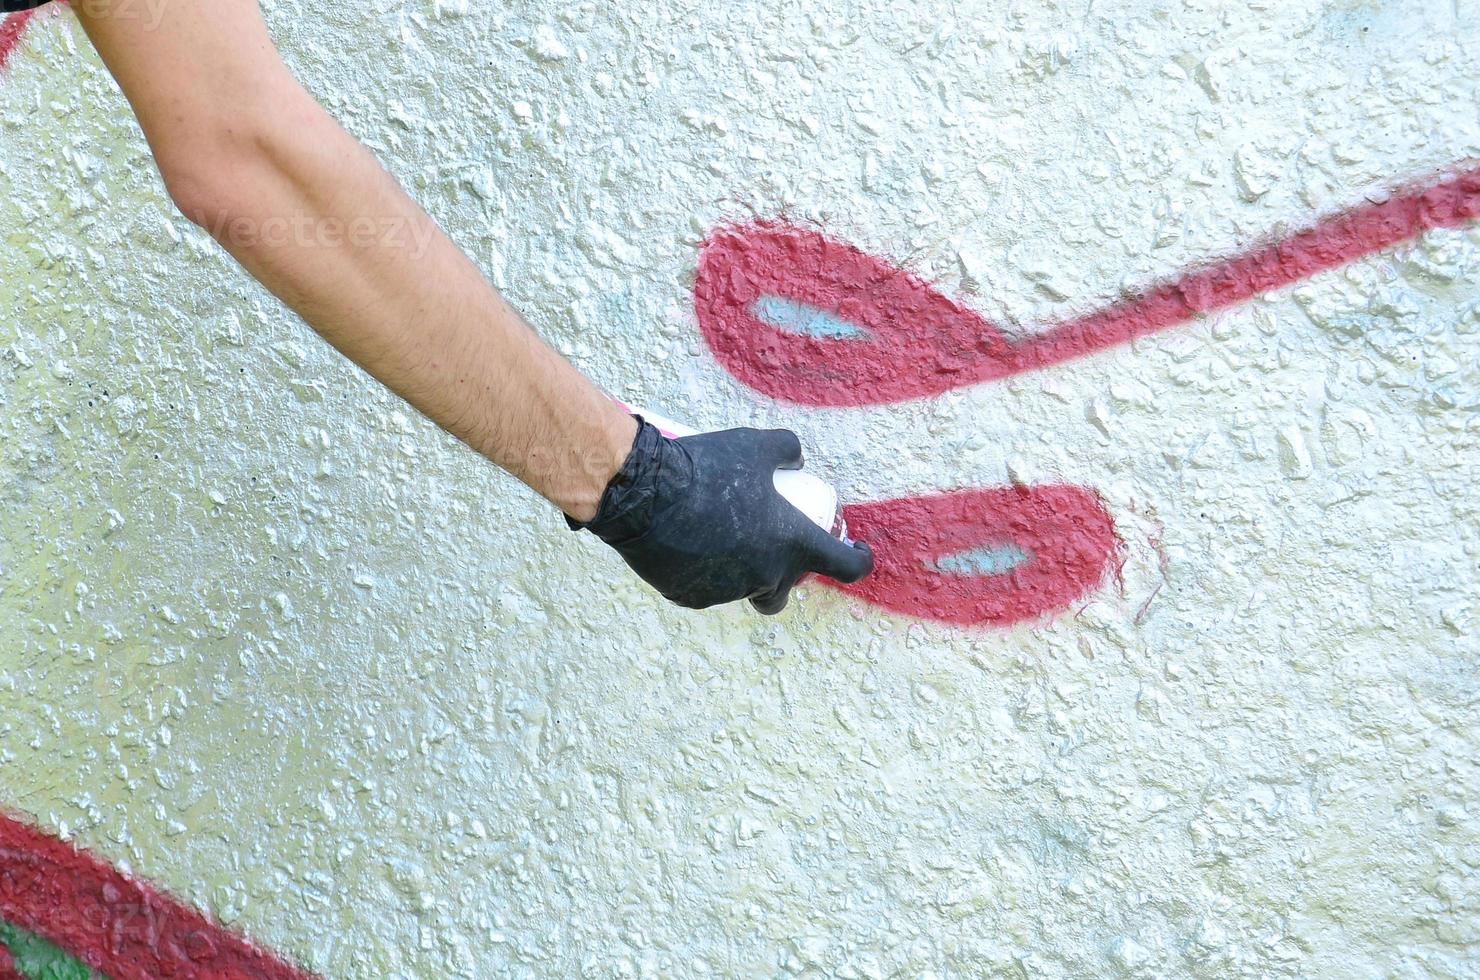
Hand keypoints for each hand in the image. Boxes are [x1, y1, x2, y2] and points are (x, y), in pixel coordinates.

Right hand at [568, 419, 873, 612]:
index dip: (858, 561)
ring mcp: (727, 592)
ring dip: (742, 570)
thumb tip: (797, 459)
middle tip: (772, 549)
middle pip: (785, 590)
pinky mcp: (692, 597)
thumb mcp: (755, 445)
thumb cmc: (707, 468)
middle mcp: (764, 576)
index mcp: (791, 544)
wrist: (645, 494)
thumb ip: (786, 448)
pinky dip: (706, 571)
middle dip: (785, 575)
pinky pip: (708, 588)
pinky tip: (690, 543)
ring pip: (743, 587)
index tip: (857, 552)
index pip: (845, 567)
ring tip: (719, 535)